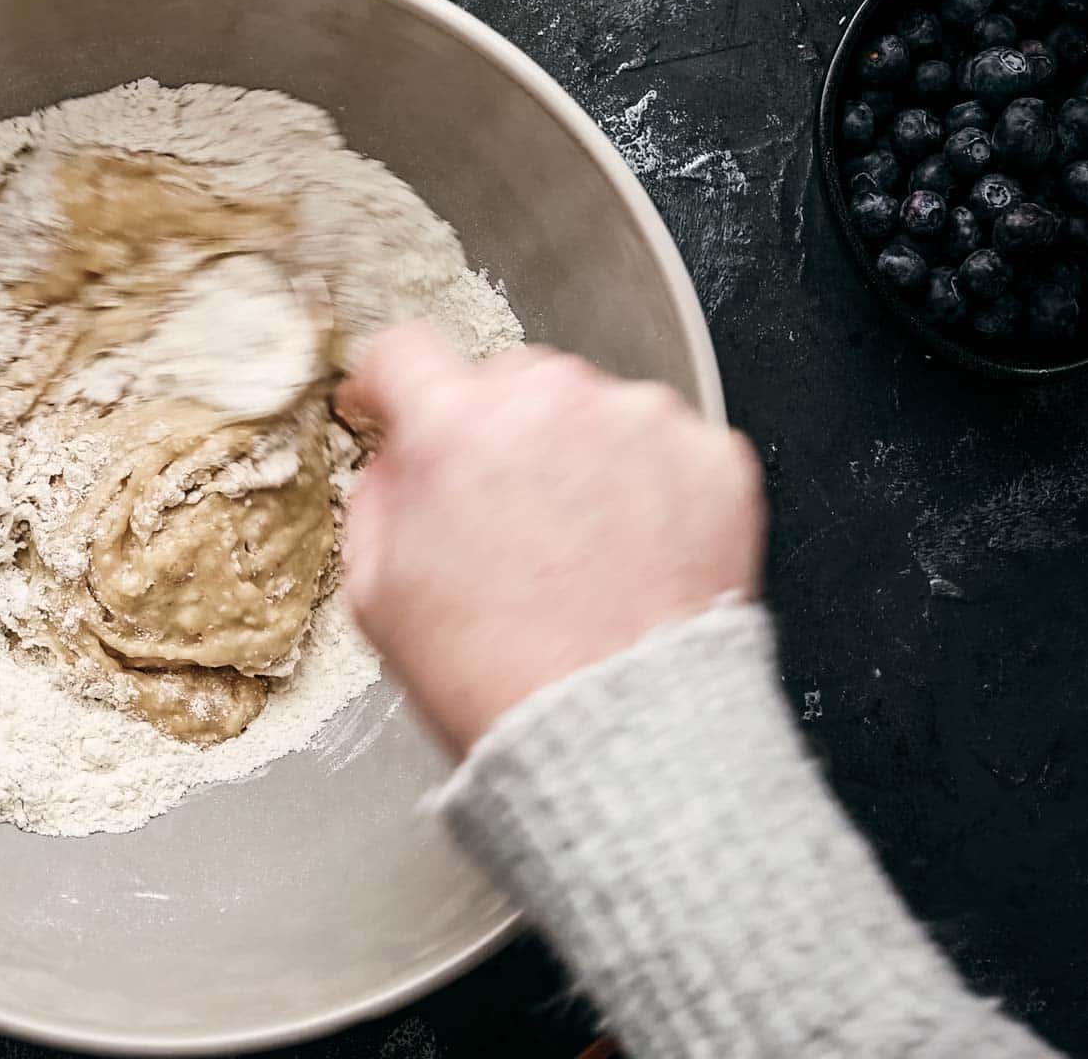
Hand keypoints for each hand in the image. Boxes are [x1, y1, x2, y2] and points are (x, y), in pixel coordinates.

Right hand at [338, 324, 764, 756]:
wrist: (620, 735)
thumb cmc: (498, 677)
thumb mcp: (377, 595)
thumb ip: (378, 497)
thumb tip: (398, 459)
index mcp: (454, 427)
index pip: (404, 352)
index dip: (393, 385)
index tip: (398, 405)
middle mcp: (549, 402)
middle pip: (506, 379)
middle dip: (496, 433)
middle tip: (507, 516)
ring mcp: (639, 423)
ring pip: (591, 409)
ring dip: (577, 455)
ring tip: (579, 548)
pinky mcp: (711, 456)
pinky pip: (664, 445)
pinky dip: (649, 485)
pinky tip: (630, 552)